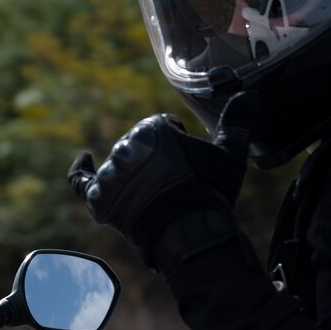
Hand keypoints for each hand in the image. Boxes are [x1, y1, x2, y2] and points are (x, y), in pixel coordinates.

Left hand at [68, 94, 255, 271]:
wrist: (192, 235)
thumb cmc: (211, 194)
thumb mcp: (229, 156)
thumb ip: (236, 123)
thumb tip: (249, 94)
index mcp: (152, 128)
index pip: (162, 130)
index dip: (179, 149)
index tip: (190, 169)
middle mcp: (125, 147)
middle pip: (139, 149)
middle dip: (156, 164)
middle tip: (176, 188)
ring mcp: (110, 174)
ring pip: (121, 167)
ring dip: (134, 177)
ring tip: (156, 198)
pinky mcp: (100, 199)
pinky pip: (82, 179)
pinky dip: (82, 168)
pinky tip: (84, 158)